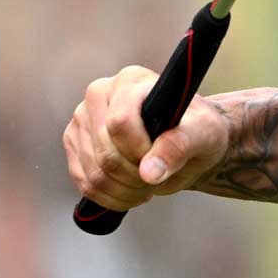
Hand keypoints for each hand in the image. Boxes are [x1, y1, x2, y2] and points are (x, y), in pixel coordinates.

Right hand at [64, 66, 229, 211]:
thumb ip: (180, 146)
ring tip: (149, 185)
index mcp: (131, 81)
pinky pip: (84, 183)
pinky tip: (131, 191)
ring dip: (125, 190)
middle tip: (159, 178)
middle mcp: (99, 95)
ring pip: (94, 172)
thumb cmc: (197, 128)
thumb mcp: (203, 133)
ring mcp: (81, 120)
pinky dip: (110, 196)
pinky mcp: (74, 145)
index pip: (120, 122)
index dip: (140, 151)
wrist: (187, 138)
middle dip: (136, 176)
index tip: (161, 161)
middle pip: (105, 152)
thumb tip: (150, 172)